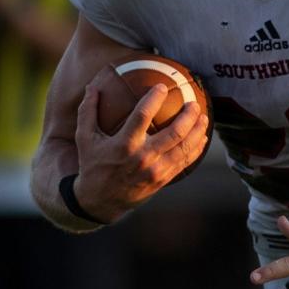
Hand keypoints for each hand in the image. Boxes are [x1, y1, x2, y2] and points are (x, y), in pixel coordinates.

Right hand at [72, 70, 208, 222]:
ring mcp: (155, 171)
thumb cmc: (93, 165)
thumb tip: (91, 87)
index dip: (154, 100)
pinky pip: (184, 163)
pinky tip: (202, 138)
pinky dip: (196, 149)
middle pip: (173, 134)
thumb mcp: (84, 139)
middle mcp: (142, 158)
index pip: (142, 117)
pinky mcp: (162, 180)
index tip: (162, 87)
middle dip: (187, 117)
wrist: (100, 201)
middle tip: (194, 103)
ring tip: (204, 117)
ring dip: (197, 131)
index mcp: (123, 145)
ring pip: (183, 149)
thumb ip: (87, 112)